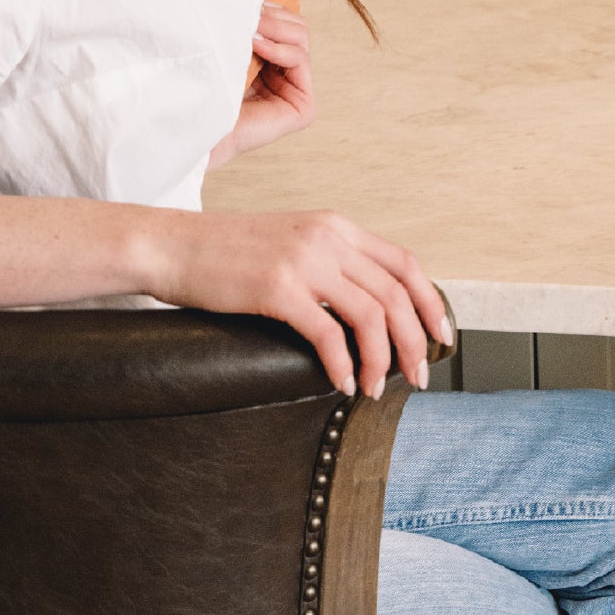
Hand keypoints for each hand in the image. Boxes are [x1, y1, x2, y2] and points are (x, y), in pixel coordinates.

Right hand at [140, 207, 453, 397]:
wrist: (173, 247)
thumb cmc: (228, 258)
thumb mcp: (291, 248)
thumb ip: (330, 269)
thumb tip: (366, 316)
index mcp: (335, 226)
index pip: (405, 264)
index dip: (431, 304)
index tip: (441, 339)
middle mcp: (327, 237)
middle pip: (397, 294)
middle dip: (415, 342)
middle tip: (417, 377)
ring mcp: (303, 260)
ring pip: (370, 316)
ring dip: (381, 361)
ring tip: (375, 388)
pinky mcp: (278, 287)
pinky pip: (328, 334)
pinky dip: (343, 365)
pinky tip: (342, 383)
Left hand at [209, 2, 316, 168]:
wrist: (202, 124)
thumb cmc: (210, 86)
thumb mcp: (235, 46)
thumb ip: (253, 27)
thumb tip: (261, 1)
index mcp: (272, 66)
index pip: (287, 23)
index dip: (271, 10)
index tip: (246, 10)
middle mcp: (286, 80)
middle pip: (299, 27)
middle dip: (275, 17)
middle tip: (250, 18)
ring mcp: (297, 95)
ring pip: (302, 37)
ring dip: (274, 28)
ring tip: (250, 33)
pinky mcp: (303, 109)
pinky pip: (300, 59)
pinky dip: (278, 48)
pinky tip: (255, 47)